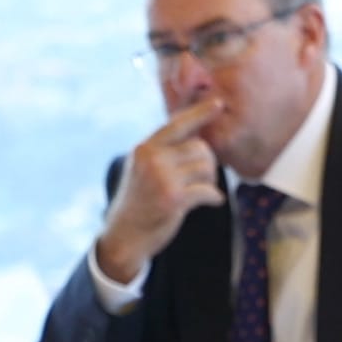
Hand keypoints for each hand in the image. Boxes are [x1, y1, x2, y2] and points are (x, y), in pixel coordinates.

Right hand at [89, 101, 226, 285]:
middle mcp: (152, 159)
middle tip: (204, 178)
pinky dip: (215, 197)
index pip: (177, 124)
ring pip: (206, 168)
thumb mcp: (141, 169)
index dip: (200, 113)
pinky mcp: (173, 199)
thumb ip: (162, 151)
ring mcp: (162, 179)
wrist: (123, 237)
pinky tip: (213, 201)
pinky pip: (208, 190)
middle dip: (208, 163)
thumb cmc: (138, 203)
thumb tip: (195, 132)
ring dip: (211, 180)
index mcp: (144, 149)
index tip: (217, 104)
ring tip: (202, 190)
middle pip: (200, 148)